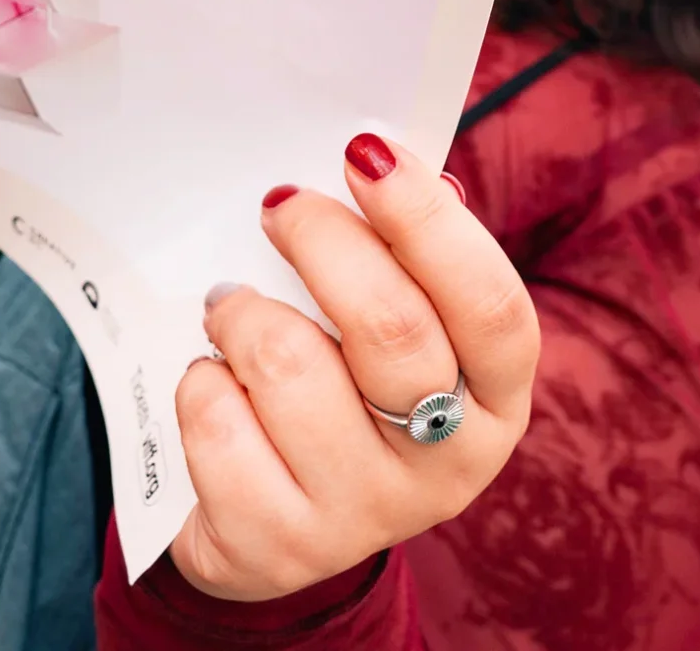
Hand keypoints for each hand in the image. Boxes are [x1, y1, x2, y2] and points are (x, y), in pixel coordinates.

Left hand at [171, 134, 536, 600]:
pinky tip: (214, 382)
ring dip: (242, 314)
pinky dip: (201, 381)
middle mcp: (448, 467)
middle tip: (279, 206)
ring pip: (289, 365)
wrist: (269, 525)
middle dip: (321, 241)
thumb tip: (380, 160)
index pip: (492, 304)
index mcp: (498, 401)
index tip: (365, 154)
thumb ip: (403, 255)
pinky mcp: (277, 546)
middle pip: (391, 328)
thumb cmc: (343, 389)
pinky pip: (219, 423)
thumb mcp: (397, 333)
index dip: (428, 221)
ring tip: (233, 308)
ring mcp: (364, 515)